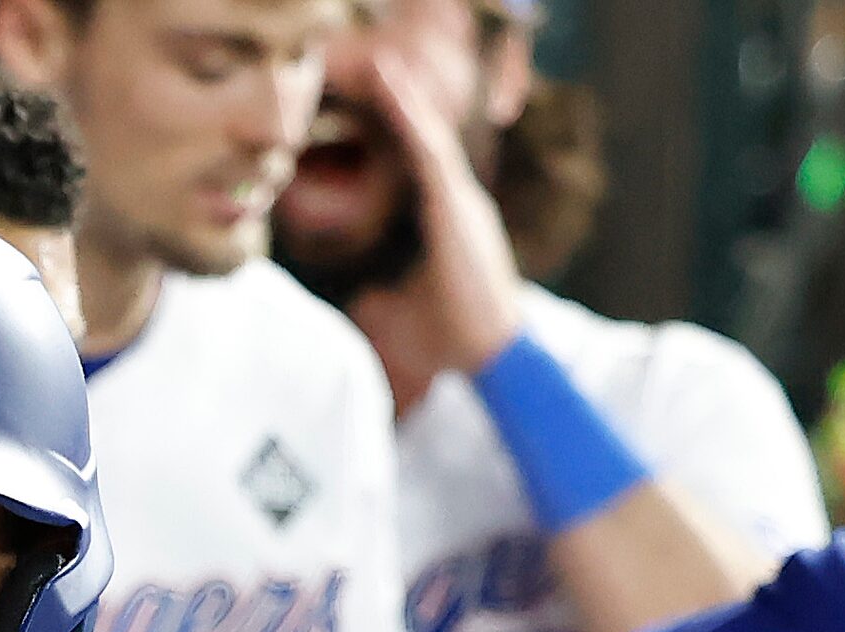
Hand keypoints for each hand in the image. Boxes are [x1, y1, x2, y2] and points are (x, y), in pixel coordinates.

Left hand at [366, 47, 522, 371]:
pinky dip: (418, 130)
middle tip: (377, 63)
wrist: (488, 355)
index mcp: (441, 218)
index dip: (397, 127)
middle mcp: (455, 202)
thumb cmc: (446, 336)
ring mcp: (461, 204)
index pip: (415, 161)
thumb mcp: (394, 310)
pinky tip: (401, 103)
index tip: (376, 96)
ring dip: (407, 103)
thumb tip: (356, 295)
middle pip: (426, 139)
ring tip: (383, 68)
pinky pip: (436, 162)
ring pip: (430, 141)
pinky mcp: (460, 214)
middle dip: (403, 101)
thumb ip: (377, 293)